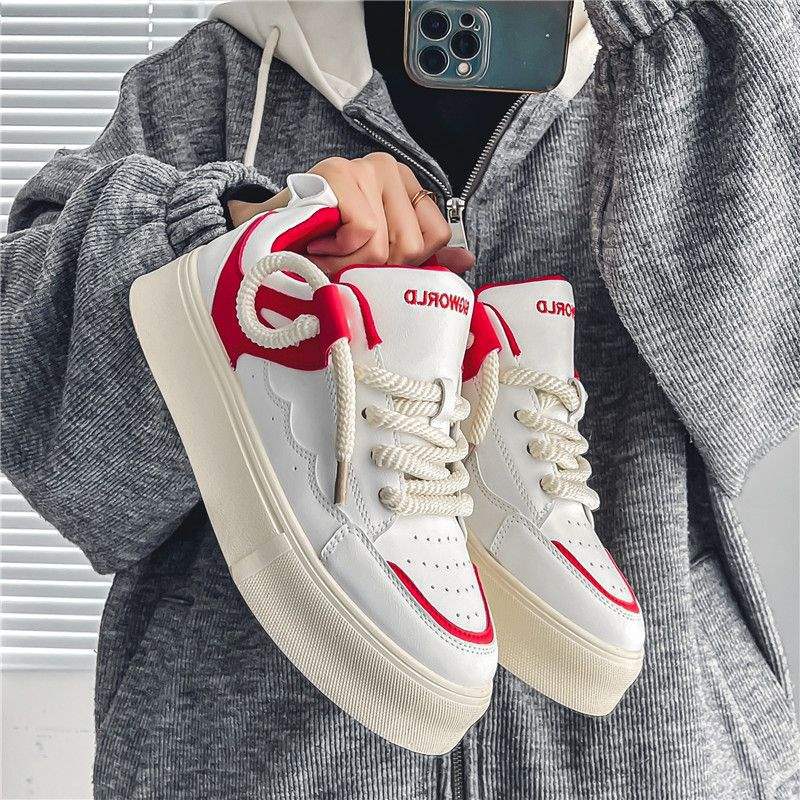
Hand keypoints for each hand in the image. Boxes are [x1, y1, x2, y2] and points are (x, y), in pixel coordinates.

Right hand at [227, 153, 474, 273]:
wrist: (263, 236)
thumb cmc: (320, 247)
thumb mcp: (377, 253)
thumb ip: (421, 256)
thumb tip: (466, 260)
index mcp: (406, 187)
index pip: (436, 237)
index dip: (403, 265)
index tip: (369, 261)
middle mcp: (390, 169)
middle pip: (411, 247)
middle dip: (374, 269)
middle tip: (343, 261)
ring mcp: (364, 167)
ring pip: (386, 246)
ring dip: (350, 265)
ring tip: (327, 254)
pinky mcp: (339, 173)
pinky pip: (363, 233)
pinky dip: (337, 254)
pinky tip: (318, 245)